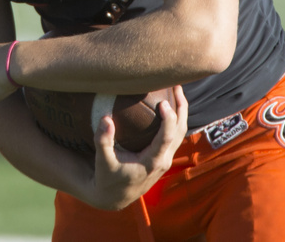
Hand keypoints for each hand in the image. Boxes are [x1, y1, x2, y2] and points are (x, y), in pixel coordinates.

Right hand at [84, 85, 186, 210]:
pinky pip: (174, 134)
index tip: (163, 102)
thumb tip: (105, 119)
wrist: (115, 196)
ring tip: (176, 90)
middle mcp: (163, 160)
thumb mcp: (102, 161)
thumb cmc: (108, 177)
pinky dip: (175, 118)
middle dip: (181, 108)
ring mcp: (165, 158)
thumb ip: (103, 141)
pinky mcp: (162, 155)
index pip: (167, 138)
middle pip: (180, 131)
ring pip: (181, 132)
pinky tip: (168, 103)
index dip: (169, 119)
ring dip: (181, 111)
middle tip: (176, 86)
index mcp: (152, 161)